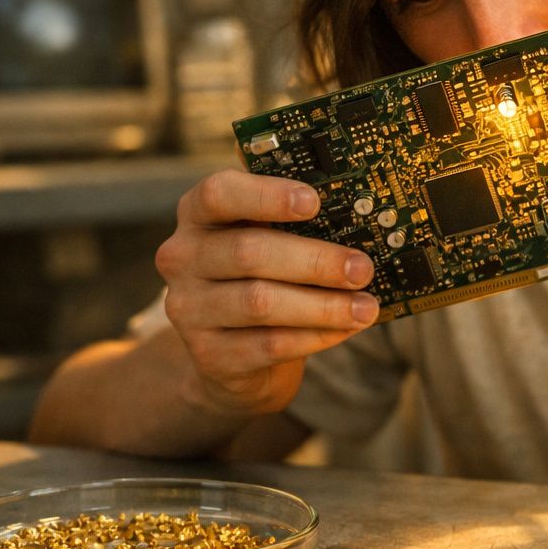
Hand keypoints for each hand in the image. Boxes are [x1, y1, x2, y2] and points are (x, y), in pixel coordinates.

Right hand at [154, 169, 378, 414]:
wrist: (230, 353)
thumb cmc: (259, 278)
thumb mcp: (265, 240)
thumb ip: (293, 223)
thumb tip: (357, 214)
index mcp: (197, 215)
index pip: (219, 193)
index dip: (267, 195)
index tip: (314, 202)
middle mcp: (182, 258)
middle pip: (249, 252)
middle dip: (315, 260)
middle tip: (362, 269)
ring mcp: (189, 309)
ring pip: (261, 303)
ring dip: (322, 305)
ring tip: (365, 307)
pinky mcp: (208, 355)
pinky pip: (269, 344)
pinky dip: (315, 335)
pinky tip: (346, 329)